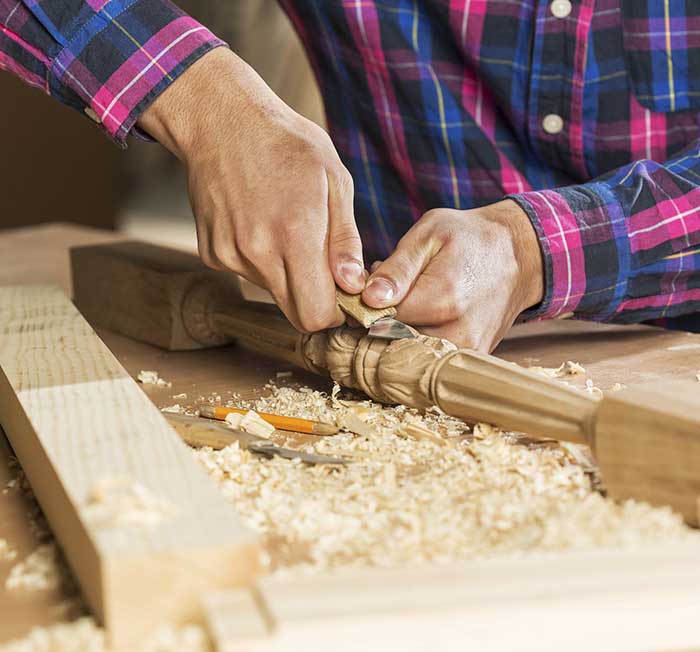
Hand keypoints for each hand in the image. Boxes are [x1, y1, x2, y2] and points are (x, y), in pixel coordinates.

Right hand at [138, 48, 364, 331]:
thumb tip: (353, 286)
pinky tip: (261, 223)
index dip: (335, 311)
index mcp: (295, 235)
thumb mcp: (335, 181)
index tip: (344, 292)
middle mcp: (257, 253)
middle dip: (316, 299)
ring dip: (288, 275)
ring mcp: (230, 255)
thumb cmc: (288, 144)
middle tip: (324, 266)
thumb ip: (344, 240)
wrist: (222, 121)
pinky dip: (262, 260)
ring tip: (287, 227)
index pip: (315, 315)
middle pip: (295, 313)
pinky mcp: (212, 253)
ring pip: (273, 292)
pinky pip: (248, 274)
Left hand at [361, 200, 543, 351]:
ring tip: (408, 304)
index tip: (369, 290)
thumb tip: (370, 300)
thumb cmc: (469, 239)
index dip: (367, 307)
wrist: (518, 256)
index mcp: (443, 298)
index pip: (380, 320)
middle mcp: (456, 333)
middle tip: (388, 296)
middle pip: (392, 342)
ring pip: (408, 355)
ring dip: (397, 333)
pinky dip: (416, 342)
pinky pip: (428, 360)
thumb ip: (397, 269)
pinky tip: (423, 317)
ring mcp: (466, 351)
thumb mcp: (428, 235)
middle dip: (380, 322)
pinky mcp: (469, 359)